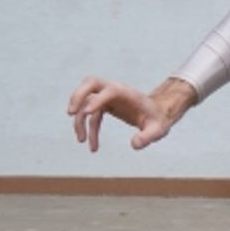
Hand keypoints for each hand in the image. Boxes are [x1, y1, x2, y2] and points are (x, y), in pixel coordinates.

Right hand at [66, 76, 194, 151]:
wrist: (158, 114)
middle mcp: (115, 90)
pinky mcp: (104, 104)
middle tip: (71, 113)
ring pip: (85, 100)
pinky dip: (88, 128)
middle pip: (90, 83)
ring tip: (81, 140)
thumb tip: (134, 145)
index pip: (109, 90)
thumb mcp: (158, 130)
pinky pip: (90, 114)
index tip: (87, 113)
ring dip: (79, 119)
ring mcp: (107, 96)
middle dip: (77, 96)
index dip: (97, 99)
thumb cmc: (158, 120)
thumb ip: (148, 137)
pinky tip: (93, 147)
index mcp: (127, 93)